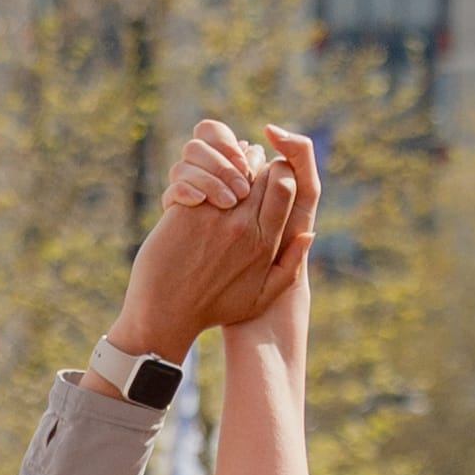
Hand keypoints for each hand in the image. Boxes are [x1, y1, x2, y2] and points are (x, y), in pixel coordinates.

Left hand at [116, 117, 308, 351]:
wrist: (165, 313)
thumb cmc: (212, 309)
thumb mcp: (261, 298)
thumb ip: (289, 266)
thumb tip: (309, 233)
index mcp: (266, 244)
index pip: (286, 185)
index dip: (279, 171)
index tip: (268, 174)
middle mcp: (245, 227)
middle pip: (261, 170)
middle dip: (255, 161)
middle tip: (245, 163)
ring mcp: (216, 217)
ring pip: (232, 167)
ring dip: (228, 161)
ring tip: (224, 166)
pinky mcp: (188, 211)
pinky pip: (200, 174)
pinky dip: (200, 171)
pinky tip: (198, 179)